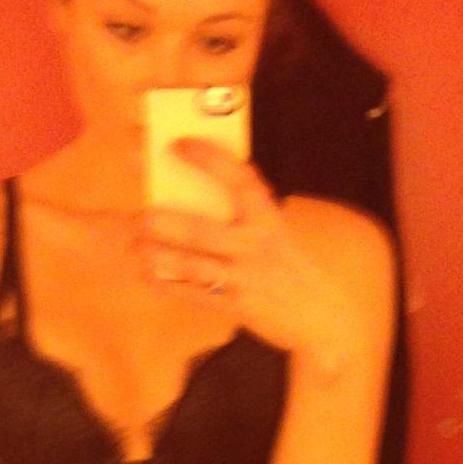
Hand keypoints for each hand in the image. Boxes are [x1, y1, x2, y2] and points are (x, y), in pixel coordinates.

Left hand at [133, 138, 364, 375]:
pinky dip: (171, 286)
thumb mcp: (278, 236)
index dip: (210, 160)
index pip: (240, 180)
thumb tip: (196, 198)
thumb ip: (246, 218)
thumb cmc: (293, 269)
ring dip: (162, 257)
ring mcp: (246, 278)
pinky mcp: (239, 307)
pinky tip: (150, 276)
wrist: (325, 319)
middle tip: (141, 215)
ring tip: (137, 248)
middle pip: (204, 231)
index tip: (179, 144)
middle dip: (169, 223)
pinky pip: (198, 295)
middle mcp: (257, 246)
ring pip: (195, 266)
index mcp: (269, 220)